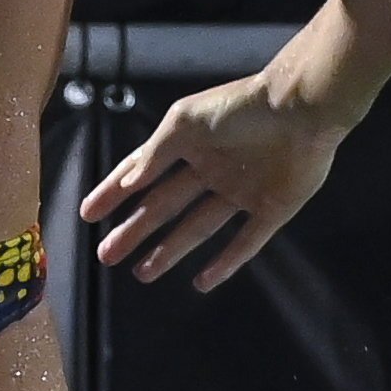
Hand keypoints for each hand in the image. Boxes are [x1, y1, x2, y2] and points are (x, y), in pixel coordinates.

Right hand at [78, 64, 357, 288]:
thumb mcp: (186, 122)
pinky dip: (225, 263)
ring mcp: (243, 192)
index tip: (89, 214)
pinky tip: (202, 282)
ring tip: (142, 273)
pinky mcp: (272, 210)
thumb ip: (155, 154)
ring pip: (198, 228)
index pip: (143, 173)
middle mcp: (213, 170)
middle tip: (107, 255)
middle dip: (135, 230)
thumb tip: (126, 184)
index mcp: (190, 145)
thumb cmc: (240, 107)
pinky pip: (245, 242)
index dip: (114, 192)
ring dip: (170, 250)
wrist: (302, 110)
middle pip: (165, 206)